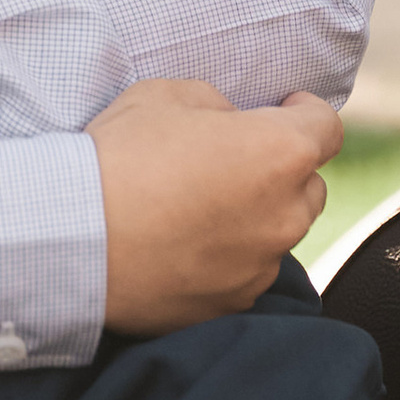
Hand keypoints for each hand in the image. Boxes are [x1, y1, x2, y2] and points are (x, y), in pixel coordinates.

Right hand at [90, 79, 339, 333]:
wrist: (73, 239)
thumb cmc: (119, 157)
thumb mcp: (165, 96)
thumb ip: (217, 104)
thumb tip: (231, 123)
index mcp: (280, 153)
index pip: (326, 127)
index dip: (306, 111)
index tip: (287, 108)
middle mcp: (285, 214)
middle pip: (309, 185)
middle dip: (282, 169)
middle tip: (232, 161)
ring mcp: (261, 265)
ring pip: (278, 233)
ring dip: (255, 217)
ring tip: (199, 208)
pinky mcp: (232, 303)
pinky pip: (245, 273)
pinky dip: (227, 258)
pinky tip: (182, 246)